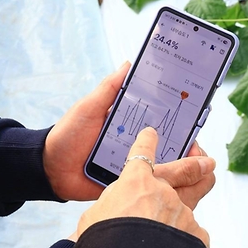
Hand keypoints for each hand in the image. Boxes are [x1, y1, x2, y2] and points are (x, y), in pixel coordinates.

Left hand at [44, 63, 215, 201]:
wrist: (49, 169)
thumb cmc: (67, 135)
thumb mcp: (88, 107)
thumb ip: (108, 88)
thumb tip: (129, 62)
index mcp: (128, 121)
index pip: (158, 115)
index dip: (177, 113)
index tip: (195, 109)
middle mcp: (133, 141)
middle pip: (166, 141)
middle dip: (185, 142)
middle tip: (198, 144)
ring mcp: (131, 162)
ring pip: (161, 163)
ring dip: (179, 164)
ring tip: (196, 165)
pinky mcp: (126, 182)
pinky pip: (147, 183)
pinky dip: (162, 184)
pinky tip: (178, 185)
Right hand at [74, 127, 209, 247]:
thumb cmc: (102, 242)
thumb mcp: (95, 215)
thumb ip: (113, 204)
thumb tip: (120, 207)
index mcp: (135, 182)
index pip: (142, 154)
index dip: (147, 142)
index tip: (151, 135)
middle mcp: (162, 191)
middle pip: (187, 170)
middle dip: (198, 164)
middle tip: (207, 162)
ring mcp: (181, 212)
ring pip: (189, 207)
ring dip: (181, 215)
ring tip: (170, 235)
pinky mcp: (194, 234)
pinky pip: (195, 234)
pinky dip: (187, 241)